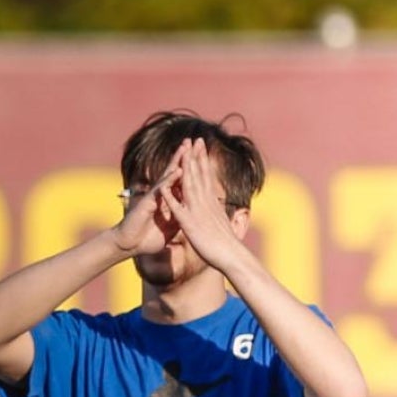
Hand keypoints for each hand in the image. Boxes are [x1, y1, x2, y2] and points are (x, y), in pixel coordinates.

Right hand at [112, 140, 187, 255]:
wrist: (130, 246)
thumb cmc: (149, 237)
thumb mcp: (171, 226)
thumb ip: (180, 217)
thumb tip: (192, 215)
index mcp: (169, 200)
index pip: (182, 180)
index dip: (191, 167)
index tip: (202, 154)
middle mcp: (161, 194)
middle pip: (175, 171)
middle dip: (185, 156)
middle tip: (194, 140)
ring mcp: (154, 196)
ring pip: (168, 176)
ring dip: (177, 161)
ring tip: (186, 147)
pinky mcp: (148, 203)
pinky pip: (161, 190)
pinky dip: (170, 180)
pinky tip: (177, 171)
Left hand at [158, 138, 243, 267]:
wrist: (233, 257)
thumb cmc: (229, 246)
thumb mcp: (224, 225)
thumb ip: (220, 215)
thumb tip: (224, 210)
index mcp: (213, 203)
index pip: (207, 177)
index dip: (203, 160)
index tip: (201, 146)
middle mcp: (206, 204)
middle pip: (200, 175)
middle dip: (196, 156)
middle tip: (195, 138)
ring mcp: (198, 212)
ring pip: (190, 185)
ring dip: (185, 167)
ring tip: (183, 151)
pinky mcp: (189, 224)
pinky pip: (177, 208)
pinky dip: (170, 196)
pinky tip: (163, 185)